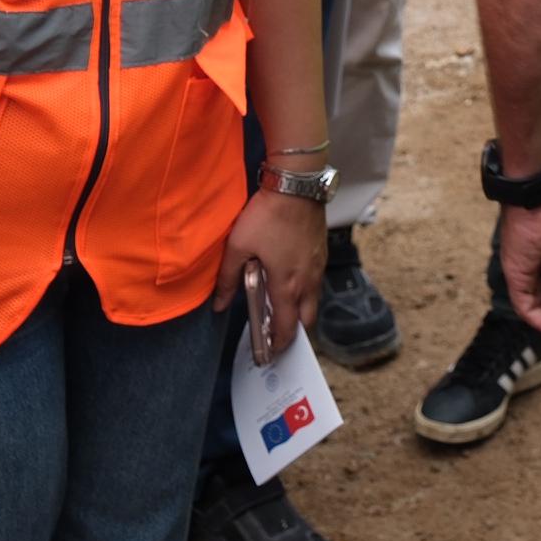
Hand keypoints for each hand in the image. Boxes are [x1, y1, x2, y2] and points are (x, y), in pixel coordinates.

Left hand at [212, 185, 326, 362]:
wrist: (297, 185)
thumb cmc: (266, 215)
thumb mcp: (238, 246)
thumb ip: (229, 279)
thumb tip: (219, 306)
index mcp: (286, 285)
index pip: (285, 327)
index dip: (277, 345)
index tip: (267, 355)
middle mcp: (307, 281)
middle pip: (306, 320)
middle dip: (292, 332)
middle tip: (275, 335)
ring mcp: (318, 266)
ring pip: (314, 301)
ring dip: (300, 311)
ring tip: (280, 308)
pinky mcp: (321, 253)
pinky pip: (316, 282)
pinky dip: (305, 291)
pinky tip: (290, 281)